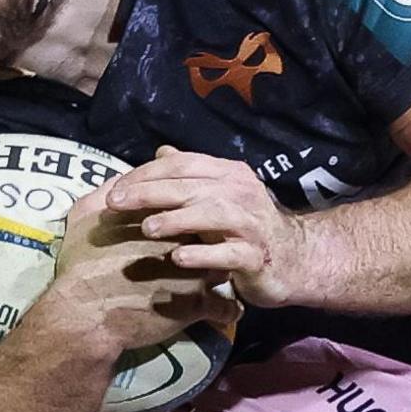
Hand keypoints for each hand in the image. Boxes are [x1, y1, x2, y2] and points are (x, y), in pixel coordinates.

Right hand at [37, 178, 240, 353]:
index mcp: (164, 216)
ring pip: (225, 267)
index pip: (191, 204)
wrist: (87, 309)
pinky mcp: (199, 304)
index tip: (189, 222)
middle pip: (215, 233)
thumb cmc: (82, 263)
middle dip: (213, 240)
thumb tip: (121, 180)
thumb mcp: (85, 216)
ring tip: (217, 278)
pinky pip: (226, 308)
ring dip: (222, 272)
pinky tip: (225, 311)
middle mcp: (188, 240)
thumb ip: (105, 191)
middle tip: (206, 248)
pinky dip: (227, 311)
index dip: (192, 214)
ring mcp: (197, 272)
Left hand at [105, 146, 310, 306]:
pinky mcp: (256, 256)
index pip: (183, 164)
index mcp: (229, 173)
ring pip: (211, 214)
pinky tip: (177, 258)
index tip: (115, 188)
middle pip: (190, 186)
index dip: (146, 173)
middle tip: (115, 203)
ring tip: (147, 229)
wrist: (295, 259)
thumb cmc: (248, 226)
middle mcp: (242, 192)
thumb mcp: (221, 195)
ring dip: (176, 220)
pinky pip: (228, 253)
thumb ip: (192, 175)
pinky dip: (203, 254)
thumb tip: (161, 152)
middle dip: (149, 193)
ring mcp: (252, 224)